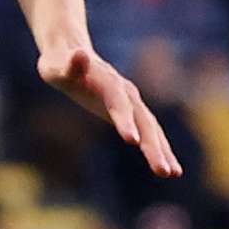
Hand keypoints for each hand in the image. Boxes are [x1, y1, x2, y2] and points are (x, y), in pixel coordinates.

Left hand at [41, 42, 181, 178]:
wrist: (72, 54)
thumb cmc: (58, 65)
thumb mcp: (56, 66)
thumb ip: (70, 65)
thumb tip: (79, 54)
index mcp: (109, 84)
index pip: (119, 104)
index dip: (125, 121)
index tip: (131, 142)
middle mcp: (126, 94)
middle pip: (144, 121)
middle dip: (153, 146)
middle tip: (163, 171)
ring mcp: (132, 103)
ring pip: (151, 129)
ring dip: (162, 151)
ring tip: (173, 174)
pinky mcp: (131, 113)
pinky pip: (149, 132)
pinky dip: (159, 148)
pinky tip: (168, 169)